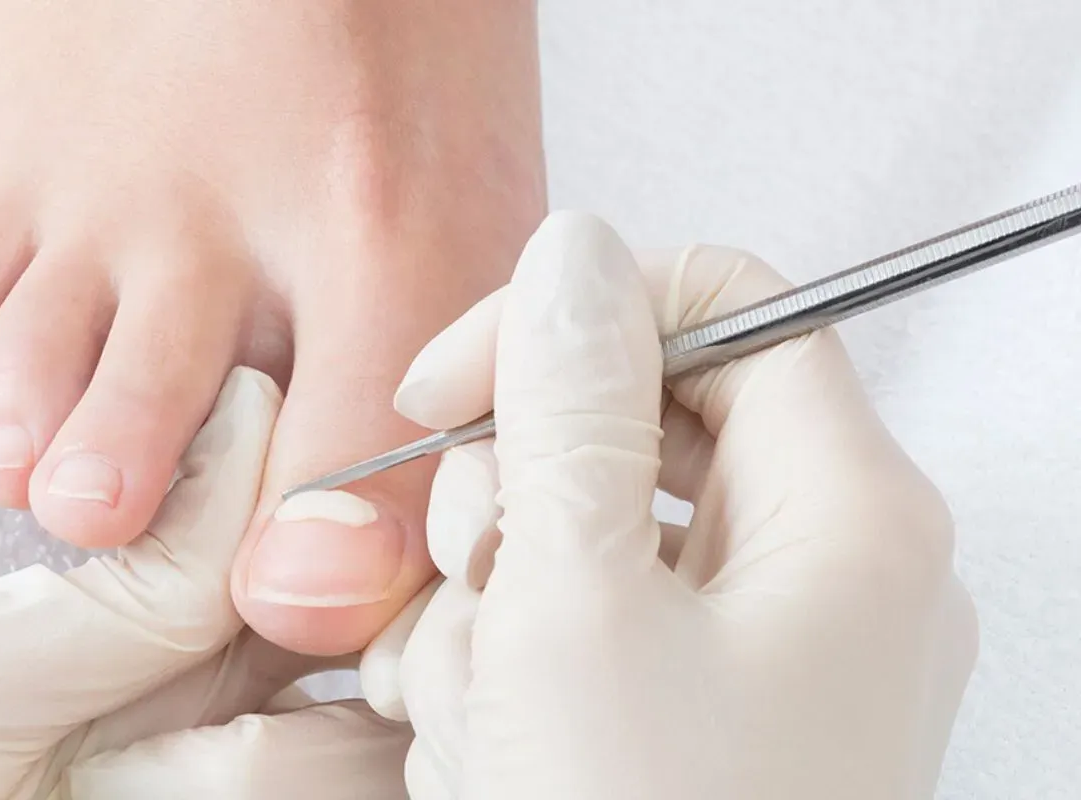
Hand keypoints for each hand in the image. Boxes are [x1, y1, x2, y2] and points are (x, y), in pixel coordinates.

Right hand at [362, 215, 978, 798]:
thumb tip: (572, 252)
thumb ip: (567, 407)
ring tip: (474, 717)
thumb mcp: (576, 607)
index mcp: (844, 517)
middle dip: (512, 502)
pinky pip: (585, 638)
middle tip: (471, 592)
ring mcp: (764, 662)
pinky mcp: (698, 727)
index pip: (723, 307)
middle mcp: (825, 577)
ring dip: (490, 611)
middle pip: (639, 430)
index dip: (571, 321)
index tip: (449, 389)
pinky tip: (483, 752)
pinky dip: (511, 676)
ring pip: (585, 542)